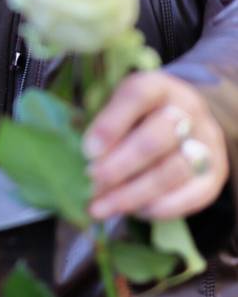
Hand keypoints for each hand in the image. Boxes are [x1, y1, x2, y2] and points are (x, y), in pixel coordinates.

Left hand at [84, 71, 228, 219]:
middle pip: (157, 139)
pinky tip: (132, 212)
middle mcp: (187, 110)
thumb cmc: (136, 112)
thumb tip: (80, 154)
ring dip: (133, 194)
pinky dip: (160, 208)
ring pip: (172, 171)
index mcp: (158, 85)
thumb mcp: (116, 102)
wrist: (184, 119)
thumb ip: (98, 120)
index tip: (87, 150)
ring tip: (102, 206)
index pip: (138, 96)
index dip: (111, 123)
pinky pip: (193, 196)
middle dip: (120, 165)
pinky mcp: (215, 174)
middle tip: (92, 181)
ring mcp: (206, 142)